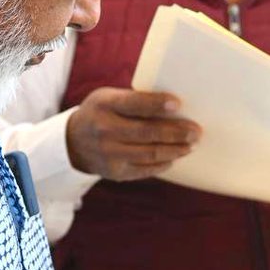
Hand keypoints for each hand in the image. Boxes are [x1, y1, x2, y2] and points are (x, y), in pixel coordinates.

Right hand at [66, 88, 199, 180]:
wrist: (73, 141)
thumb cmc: (103, 112)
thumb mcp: (110, 97)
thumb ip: (136, 100)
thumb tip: (177, 106)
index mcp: (106, 104)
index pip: (134, 103)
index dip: (156, 104)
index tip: (178, 103)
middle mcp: (105, 130)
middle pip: (147, 132)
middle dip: (176, 132)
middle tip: (196, 131)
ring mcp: (109, 154)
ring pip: (150, 153)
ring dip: (175, 150)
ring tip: (191, 145)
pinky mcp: (115, 172)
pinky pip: (145, 169)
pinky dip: (163, 163)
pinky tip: (175, 157)